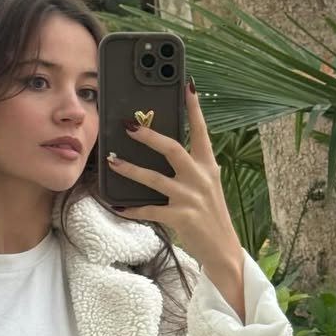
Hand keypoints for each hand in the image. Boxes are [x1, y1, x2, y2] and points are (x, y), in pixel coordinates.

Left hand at [107, 81, 242, 274]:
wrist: (223, 249)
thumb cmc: (210, 215)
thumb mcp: (207, 186)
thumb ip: (191, 168)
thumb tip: (165, 149)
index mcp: (208, 166)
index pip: (201, 131)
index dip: (194, 108)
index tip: (187, 86)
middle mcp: (201, 178)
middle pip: (172, 148)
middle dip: (149, 136)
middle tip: (129, 125)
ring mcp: (190, 198)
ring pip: (154, 178)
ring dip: (130, 169)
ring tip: (113, 161)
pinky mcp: (181, 217)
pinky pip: (149, 210)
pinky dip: (131, 208)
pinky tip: (117, 206)